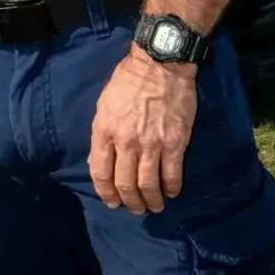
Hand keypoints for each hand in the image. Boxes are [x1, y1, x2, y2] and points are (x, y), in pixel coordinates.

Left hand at [89, 47, 197, 213]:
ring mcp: (151, 144)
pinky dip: (172, 188)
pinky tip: (172, 192)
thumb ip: (102, 134)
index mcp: (104, 131)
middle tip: (135, 209)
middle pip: (125, 184)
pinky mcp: (175, 143)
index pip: (100, 172)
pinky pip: (172, 174)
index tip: (111, 202)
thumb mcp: (104, 105)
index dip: (105, 192)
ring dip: (151, 201)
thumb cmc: (128, 81)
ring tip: (154, 206)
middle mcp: (126, 142)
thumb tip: (100, 159)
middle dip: (129, 202)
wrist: (159, 65)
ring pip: (148, 184)